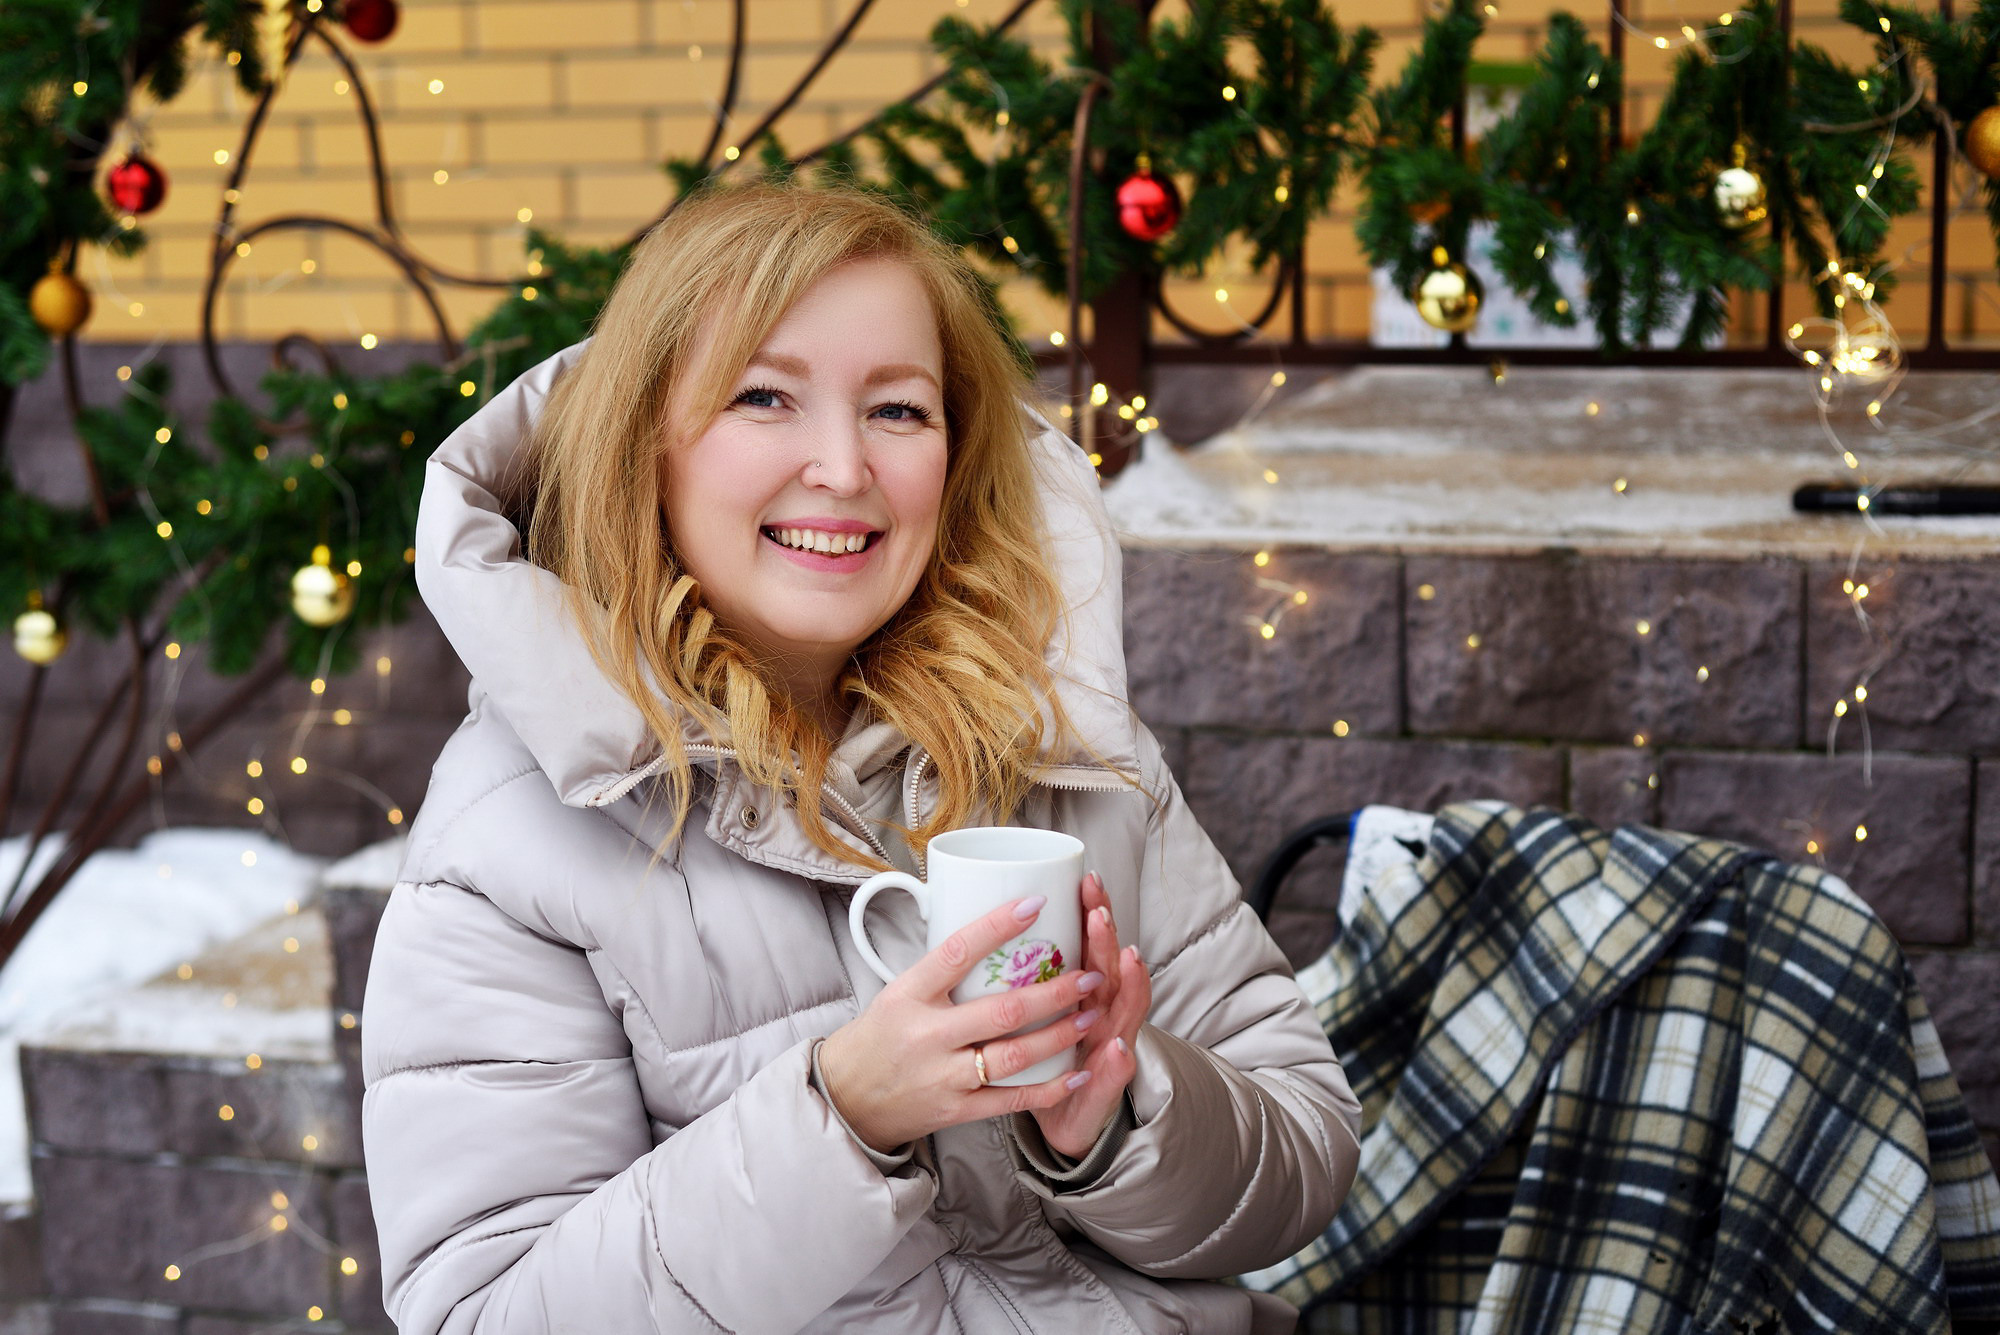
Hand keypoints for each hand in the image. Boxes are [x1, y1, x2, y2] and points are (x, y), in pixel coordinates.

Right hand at [818, 895, 1106, 1154]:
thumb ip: (942, 970)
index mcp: (910, 994)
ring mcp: (943, 1076)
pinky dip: (1049, 1089)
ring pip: (1013, 1056)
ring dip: (1059, 1035)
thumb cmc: (879, 1037)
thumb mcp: (898, 992)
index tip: (1036, 904)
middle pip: (1001, 1011)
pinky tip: (1078, 1073)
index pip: (957, 952)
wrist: (846, 1099)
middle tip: (1089, 975)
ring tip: (1091, 1015)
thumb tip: (993, 927)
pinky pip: (1010, 1100)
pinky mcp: (955, 1110)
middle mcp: (927, 1035)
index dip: (998, 926)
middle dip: (1054, 993)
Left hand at [1030, 871, 1151, 1159]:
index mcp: (1088, 995)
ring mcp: (1107, 1050)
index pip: (1093, 945)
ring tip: (1128, 956)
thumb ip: (1026, 980)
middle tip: (1099, 910)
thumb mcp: (1033, 1020)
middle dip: (1106, 939)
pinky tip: (1118, 1050)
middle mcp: (1104, 1016)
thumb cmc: (1040, 1065)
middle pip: (1110, 970)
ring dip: (1126, 986)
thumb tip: (1000, 925)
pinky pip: (1109, 1078)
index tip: (1087, 881)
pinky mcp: (1098, 1090)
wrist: (1066, 1124)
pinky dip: (1114, 1066)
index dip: (1095, 913)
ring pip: (1122, 1013)